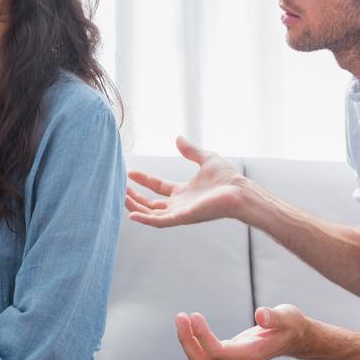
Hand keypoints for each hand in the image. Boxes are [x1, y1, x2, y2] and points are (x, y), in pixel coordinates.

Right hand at [125, 136, 245, 227]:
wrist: (239, 191)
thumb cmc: (228, 178)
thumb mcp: (205, 158)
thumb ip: (190, 150)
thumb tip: (178, 138)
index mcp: (184, 192)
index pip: (158, 187)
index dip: (144, 179)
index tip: (129, 171)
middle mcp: (180, 204)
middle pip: (151, 204)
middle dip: (134, 197)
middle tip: (120, 188)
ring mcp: (180, 213)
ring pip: (151, 214)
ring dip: (135, 207)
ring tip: (121, 197)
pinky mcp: (183, 218)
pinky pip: (160, 222)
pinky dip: (145, 220)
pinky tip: (131, 214)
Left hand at [175, 304, 307, 359]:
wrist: (295, 338)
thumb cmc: (291, 325)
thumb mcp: (287, 316)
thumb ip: (275, 317)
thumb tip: (261, 315)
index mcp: (250, 354)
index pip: (217, 353)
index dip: (202, 337)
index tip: (194, 316)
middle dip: (188, 341)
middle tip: (180, 316)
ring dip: (187, 341)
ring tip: (181, 318)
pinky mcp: (229, 354)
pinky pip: (204, 354)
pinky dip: (193, 340)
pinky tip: (189, 323)